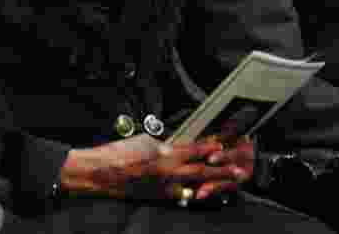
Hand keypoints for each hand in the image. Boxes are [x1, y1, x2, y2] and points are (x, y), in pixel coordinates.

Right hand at [60, 134, 247, 200]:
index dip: (212, 147)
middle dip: (222, 170)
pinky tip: (202, 194)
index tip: (225, 145)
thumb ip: (166, 142)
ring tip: (227, 184)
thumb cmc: (118, 153)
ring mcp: (163, 187)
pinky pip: (180, 196)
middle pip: (201, 171)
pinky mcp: (156, 198)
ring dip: (212, 185)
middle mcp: (167, 172)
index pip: (195, 149)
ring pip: (195, 186)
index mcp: (164, 153)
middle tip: (239, 170)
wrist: (98, 172)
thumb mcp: (146, 139)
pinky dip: (192, 194)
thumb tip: (179, 142)